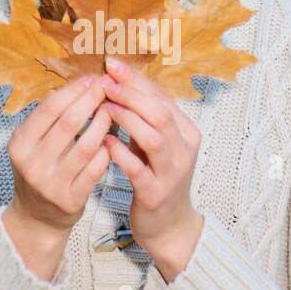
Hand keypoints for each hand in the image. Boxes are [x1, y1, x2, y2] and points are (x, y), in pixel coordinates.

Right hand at [4, 74, 113, 278]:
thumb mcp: (31, 145)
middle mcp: (32, 164)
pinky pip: (96, 168)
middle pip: (69, 122)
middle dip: (92, 100)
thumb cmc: (39, 170)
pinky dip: (107, 151)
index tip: (92, 79)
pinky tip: (112, 140)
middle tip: (108, 88)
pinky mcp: (71, 199)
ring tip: (113, 111)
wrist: (36, 218)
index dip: (74, 90)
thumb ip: (48, 119)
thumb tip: (79, 84)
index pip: (50, 108)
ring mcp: (52, 184)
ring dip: (104, 124)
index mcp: (20, 144)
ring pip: (87, 145)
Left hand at [100, 55, 203, 281]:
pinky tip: (104, 141)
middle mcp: (185, 149)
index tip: (112, 64)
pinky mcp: (156, 193)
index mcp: (186, 132)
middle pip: (161, 112)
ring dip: (127, 119)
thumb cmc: (156, 178)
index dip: (137, 79)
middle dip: (131, 94)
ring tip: (104, 107)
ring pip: (154, 137)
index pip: (162, 97)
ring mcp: (173, 172)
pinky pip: (138, 169)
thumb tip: (115, 81)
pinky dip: (120, 152)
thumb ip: (142, 117)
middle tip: (105, 82)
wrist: (168, 225)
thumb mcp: (154, 144)